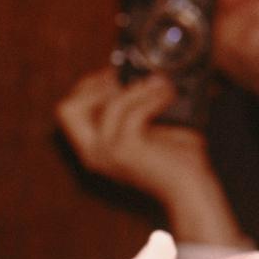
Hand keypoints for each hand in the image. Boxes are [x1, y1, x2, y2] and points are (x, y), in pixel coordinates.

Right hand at [56, 71, 222, 206]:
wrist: (191, 189)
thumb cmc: (175, 159)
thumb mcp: (149, 128)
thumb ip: (135, 105)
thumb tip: (142, 70)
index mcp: (93, 148)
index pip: (68, 109)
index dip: (88, 86)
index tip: (116, 74)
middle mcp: (91, 153)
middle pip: (67, 109)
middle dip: (94, 85)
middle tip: (122, 79)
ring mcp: (105, 153)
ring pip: (110, 103)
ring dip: (139, 88)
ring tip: (162, 84)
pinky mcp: (125, 150)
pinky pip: (133, 111)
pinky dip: (153, 98)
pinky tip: (168, 95)